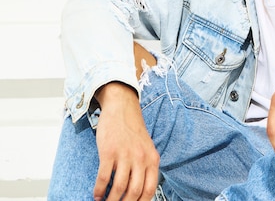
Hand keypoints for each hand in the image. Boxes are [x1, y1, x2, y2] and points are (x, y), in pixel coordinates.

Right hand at [93, 82, 159, 200]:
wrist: (122, 108)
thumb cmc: (133, 131)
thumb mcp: (147, 148)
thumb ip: (146, 167)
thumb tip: (140, 192)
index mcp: (152, 159)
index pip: (150, 190)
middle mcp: (141, 158)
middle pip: (134, 192)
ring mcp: (125, 155)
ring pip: (119, 188)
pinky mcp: (109, 152)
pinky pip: (103, 177)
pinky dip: (99, 190)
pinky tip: (96, 195)